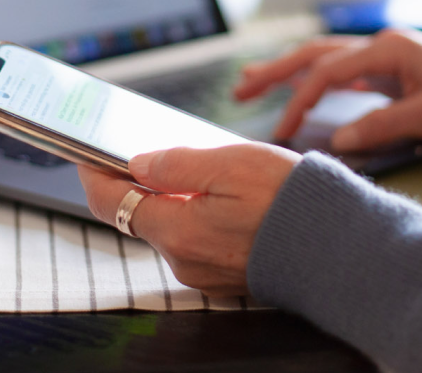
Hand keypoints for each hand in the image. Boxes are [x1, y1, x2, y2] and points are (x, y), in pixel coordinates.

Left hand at [79, 142, 300, 295]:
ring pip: (169, 224)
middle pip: (139, 214)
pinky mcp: (224, 273)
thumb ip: (177, 165)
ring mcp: (203, 271)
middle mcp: (183, 259)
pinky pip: (194, 237)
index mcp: (178, 231)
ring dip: (169, 196)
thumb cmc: (289, 201)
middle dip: (135, 181)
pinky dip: (192, 212)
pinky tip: (214, 191)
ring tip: (187, 163)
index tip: (83, 154)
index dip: (94, 176)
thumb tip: (138, 163)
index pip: (113, 204)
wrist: (338, 246)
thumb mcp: (230, 164)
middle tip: (139, 147)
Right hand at [233, 29, 421, 152]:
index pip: (327, 72)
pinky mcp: (386, 66)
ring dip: (288, 69)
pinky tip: (300, 89)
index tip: (281, 130)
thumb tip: (337, 140)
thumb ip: (383, 125)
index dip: (300, 100)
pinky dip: (313, 78)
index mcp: (386, 49)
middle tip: (240, 89)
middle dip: (275, 70)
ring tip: (252, 82)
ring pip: (322, 57)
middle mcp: (378, 45)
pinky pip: (339, 68)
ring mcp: (381, 53)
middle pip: (314, 53)